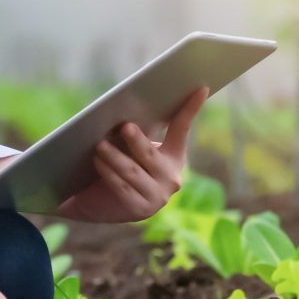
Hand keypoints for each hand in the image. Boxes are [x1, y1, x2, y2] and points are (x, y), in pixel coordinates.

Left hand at [55, 86, 207, 225]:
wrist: (100, 203)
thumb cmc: (118, 165)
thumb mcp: (131, 147)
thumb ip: (135, 132)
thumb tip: (125, 106)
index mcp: (174, 157)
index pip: (182, 129)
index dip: (191, 108)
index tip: (200, 87)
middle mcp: (171, 177)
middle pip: (151, 154)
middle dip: (137, 140)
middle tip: (124, 126)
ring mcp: (157, 197)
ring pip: (132, 172)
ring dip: (115, 157)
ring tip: (99, 145)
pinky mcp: (139, 210)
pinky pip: (122, 188)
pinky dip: (109, 173)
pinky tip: (98, 162)